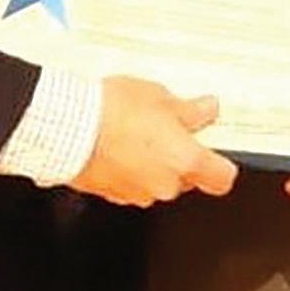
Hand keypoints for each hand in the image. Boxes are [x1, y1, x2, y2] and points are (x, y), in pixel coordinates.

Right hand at [71, 76, 238, 207]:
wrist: (67, 126)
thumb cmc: (112, 111)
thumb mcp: (160, 97)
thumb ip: (190, 110)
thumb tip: (207, 110)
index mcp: (185, 161)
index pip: (222, 178)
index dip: (221, 164)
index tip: (216, 151)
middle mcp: (164, 185)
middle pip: (186, 179)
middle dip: (179, 158)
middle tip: (166, 129)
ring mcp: (136, 192)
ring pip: (156, 181)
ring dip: (151, 163)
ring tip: (135, 132)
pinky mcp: (111, 193)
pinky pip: (130, 182)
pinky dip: (128, 168)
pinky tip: (117, 143)